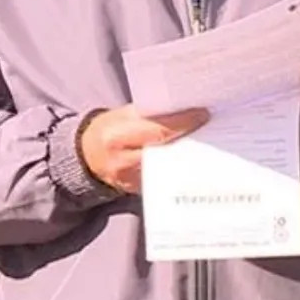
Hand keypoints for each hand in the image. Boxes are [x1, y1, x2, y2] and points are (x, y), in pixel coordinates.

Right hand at [78, 105, 209, 193]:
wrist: (88, 155)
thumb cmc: (109, 129)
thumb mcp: (121, 116)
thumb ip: (147, 115)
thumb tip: (182, 109)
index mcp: (117, 135)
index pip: (157, 130)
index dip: (182, 123)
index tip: (202, 114)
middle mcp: (122, 160)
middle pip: (165, 150)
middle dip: (189, 138)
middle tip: (212, 128)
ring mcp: (130, 179)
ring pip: (167, 167)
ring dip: (187, 155)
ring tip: (207, 143)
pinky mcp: (136, 190)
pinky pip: (163, 179)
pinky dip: (178, 168)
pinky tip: (192, 160)